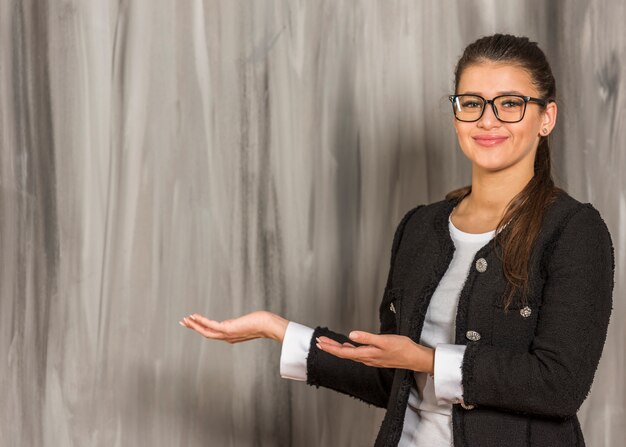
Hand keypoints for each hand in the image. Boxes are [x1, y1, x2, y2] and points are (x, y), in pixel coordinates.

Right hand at [179, 311, 288, 342]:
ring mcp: (227, 334)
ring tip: (185, 320)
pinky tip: (194, 316)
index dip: (202, 328)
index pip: (213, 333)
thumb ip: (236, 325)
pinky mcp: (228, 329)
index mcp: (230, 337)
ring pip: (206, 331)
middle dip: (194, 328)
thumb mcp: (246, 323)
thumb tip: (231, 323)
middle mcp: (227, 338)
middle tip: (183, 322)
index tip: (194, 323)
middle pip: (206, 334)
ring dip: (194, 325)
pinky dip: (201, 321)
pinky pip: (211, 325)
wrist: (268, 326)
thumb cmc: (262, 323)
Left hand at [316, 331, 434, 373]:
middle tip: (318, 342)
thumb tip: (351, 335)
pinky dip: (348, 349)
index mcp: (366, 354)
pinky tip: (347, 345)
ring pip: (349, 354)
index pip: (343, 352)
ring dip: (338, 348)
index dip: (330, 348)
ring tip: (328, 343)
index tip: (320, 343)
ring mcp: (370, 359)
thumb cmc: (402, 348)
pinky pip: (357, 354)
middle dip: (330, 347)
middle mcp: (366, 359)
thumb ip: (367, 338)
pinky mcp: (374, 357)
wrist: (414, 358)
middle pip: (343, 354)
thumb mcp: (384, 340)